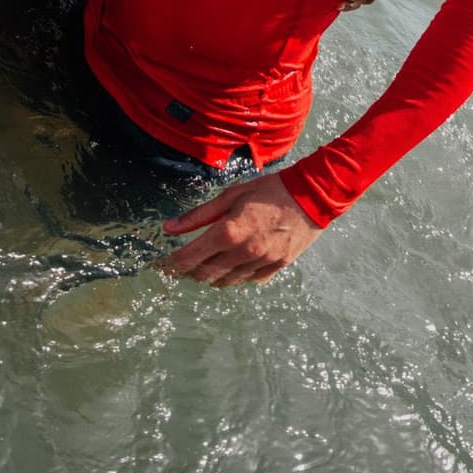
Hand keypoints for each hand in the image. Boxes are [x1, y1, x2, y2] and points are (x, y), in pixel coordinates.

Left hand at [159, 175, 319, 287]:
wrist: (310, 197)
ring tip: (203, 266)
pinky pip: (247, 281)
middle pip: (206, 274)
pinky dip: (234, 276)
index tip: (161, 267)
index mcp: (229, 231)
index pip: (191, 257)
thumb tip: (169, 227)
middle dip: (189, 272)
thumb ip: (198, 215)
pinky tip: (230, 266)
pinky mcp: (275, 269)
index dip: (172, 264)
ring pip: (226, 282)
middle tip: (181, 266)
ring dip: (211, 276)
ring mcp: (260, 264)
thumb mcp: (230, 195)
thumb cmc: (268, 190)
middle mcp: (243, 253)